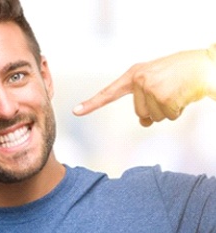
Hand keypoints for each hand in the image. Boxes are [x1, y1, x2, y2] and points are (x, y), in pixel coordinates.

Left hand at [73, 49, 215, 125]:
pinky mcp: (163, 96)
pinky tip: (182, 95)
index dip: (92, 103)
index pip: (109, 93)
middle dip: (155, 110)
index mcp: (134, 75)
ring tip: (175, 92)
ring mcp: (150, 88)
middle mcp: (139, 80)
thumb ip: (143, 101)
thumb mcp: (154, 82)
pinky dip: (178, 111)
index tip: (76, 111)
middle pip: (140, 114)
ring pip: (154, 118)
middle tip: (168, 93)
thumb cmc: (177, 74)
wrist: (201, 64)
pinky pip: (168, 117)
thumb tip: (143, 122)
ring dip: (168, 110)